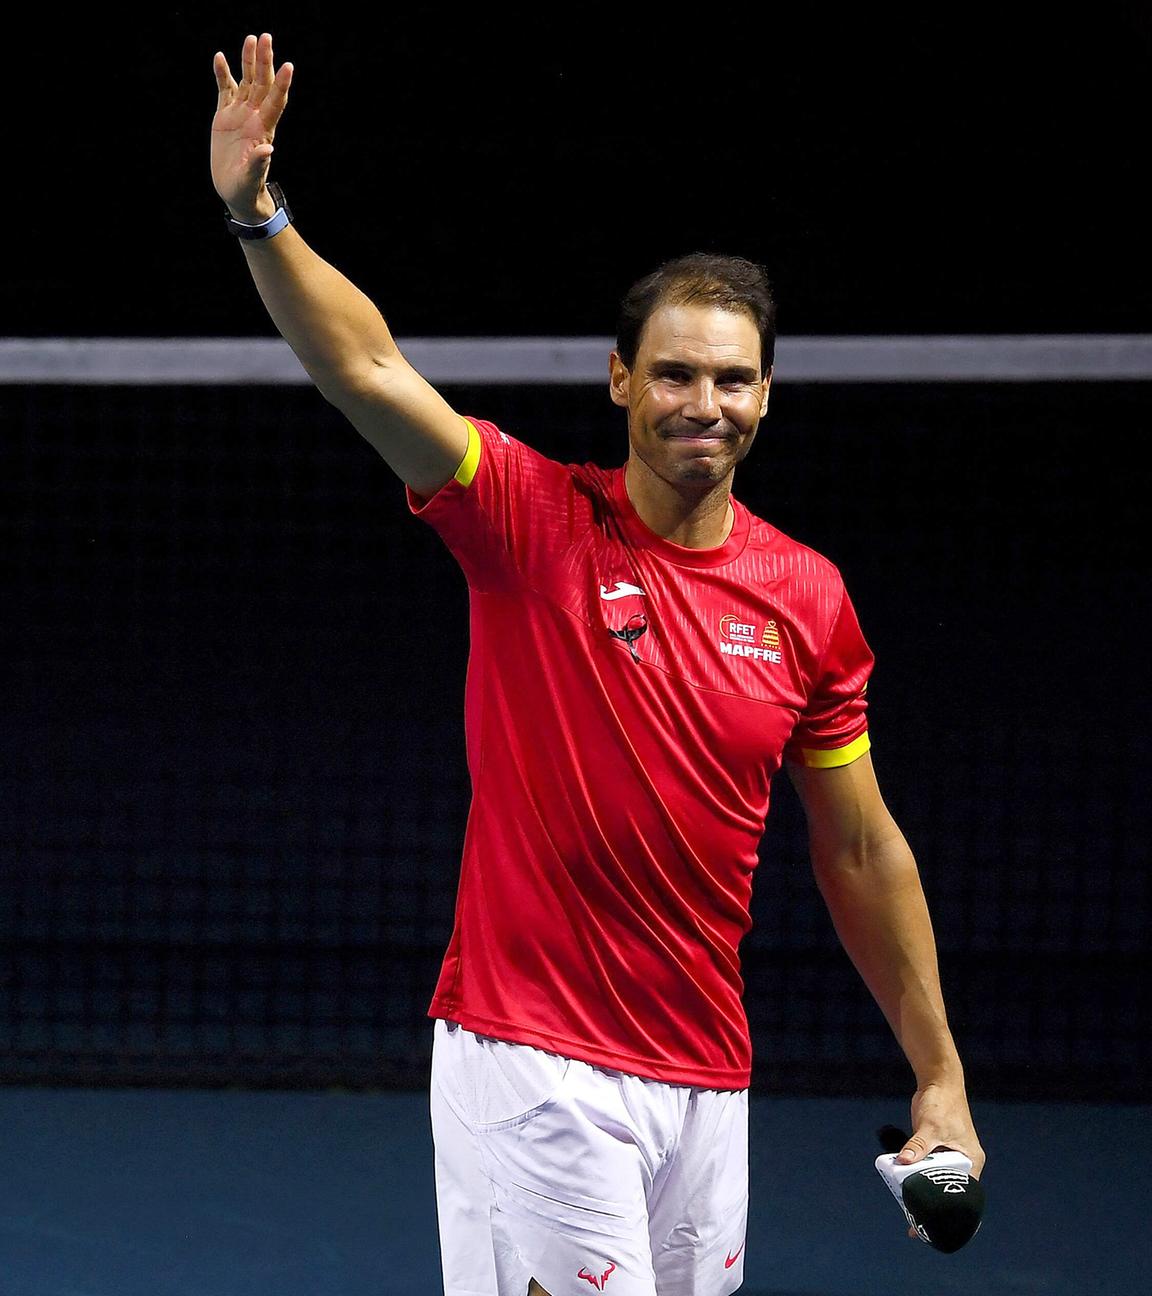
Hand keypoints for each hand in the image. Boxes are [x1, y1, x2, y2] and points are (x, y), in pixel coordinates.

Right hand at [211, 32, 292, 220]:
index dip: (282, 84)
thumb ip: (257, 165)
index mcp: (263, 130)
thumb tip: (267, 150)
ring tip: (251, 39)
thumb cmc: (246, 188)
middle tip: (267, 37)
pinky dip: (222, 74)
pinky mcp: (225, 117)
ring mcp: (240, 115)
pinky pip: (225, 90)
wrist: (235, 191)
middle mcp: (254, 118)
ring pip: (247, 82)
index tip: (289, 66)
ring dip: (249, 61)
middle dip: (265, 62)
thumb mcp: (250, 179)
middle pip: (262, 84)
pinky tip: (220, 57)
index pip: (276, 102)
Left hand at [898, 1081, 984, 1237]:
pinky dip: (915, 1177)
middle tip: (915, 1224)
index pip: (965, 1196)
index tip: (937, 1229)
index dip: (952, 1215)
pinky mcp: (935, 1149)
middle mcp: (962, 1162)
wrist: (938, 1080)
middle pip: (948, 1191)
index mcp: (971, 1162)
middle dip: (933, 1207)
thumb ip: (918, 1145)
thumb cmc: (942, 1103)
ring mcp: (948, 1156)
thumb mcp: (930, 1127)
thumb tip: (902, 1162)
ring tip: (906, 1210)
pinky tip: (902, 1187)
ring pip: (935, 1181)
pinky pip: (925, 1169)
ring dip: (922, 1192)